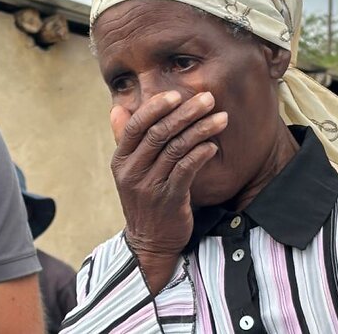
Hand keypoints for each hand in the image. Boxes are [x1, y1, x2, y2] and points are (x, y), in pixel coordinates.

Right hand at [109, 90, 227, 294]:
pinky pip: (186, 170)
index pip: (136, 126)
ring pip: (176, 149)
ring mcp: (150, 186)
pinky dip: (201, 154)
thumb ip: (126, 140)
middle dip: (186, 112)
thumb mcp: (129, 171)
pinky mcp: (170, 200)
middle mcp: (132, 172)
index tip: (176, 94)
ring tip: (221, 118)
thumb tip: (116, 108)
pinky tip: (213, 144)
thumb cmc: (144, 199)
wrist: (150, 243)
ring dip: (201, 130)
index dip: (156, 107)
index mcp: (121, 160)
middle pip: (159, 133)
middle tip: (208, 98)